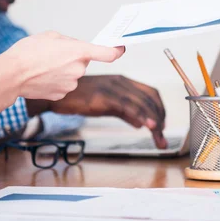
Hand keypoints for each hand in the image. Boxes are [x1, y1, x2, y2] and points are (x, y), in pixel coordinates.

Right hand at [0, 31, 124, 102]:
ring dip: (63, 69)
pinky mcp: (62, 94)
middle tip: (54, 55)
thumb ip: (68, 42)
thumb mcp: (49, 36)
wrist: (10, 75)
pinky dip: (56, 80)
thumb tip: (75, 48)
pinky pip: (64, 84)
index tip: (120, 48)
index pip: (109, 53)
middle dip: (72, 58)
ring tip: (43, 66)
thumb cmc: (27, 52)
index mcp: (79, 51)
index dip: (117, 50)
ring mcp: (71, 84)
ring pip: (72, 74)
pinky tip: (42, 76)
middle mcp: (79, 69)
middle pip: (82, 62)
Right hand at [29, 75, 167, 148]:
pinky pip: (128, 106)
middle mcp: (121, 82)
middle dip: (161, 120)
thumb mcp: (104, 102)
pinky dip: (141, 116)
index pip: (150, 93)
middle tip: (163, 139)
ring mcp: (112, 88)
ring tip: (159, 139)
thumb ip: (123, 111)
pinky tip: (148, 126)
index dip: (160, 109)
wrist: (55, 95)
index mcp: (122, 81)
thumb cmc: (78, 97)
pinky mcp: (103, 97)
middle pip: (150, 99)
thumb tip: (140, 122)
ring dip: (155, 123)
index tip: (163, 125)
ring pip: (142, 104)